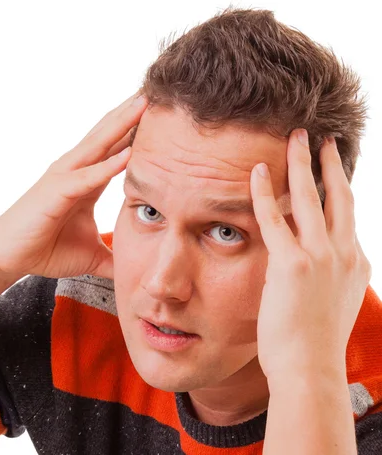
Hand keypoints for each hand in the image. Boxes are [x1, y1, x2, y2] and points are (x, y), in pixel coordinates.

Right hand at [0, 93, 147, 280]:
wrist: (8, 257)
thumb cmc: (45, 249)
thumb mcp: (92, 253)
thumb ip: (116, 255)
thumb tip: (137, 270)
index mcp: (88, 180)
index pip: (118, 149)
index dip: (139, 131)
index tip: (165, 115)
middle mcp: (76, 170)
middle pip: (110, 136)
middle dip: (133, 113)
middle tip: (160, 91)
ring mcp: (64, 177)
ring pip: (98, 145)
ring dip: (123, 125)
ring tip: (145, 103)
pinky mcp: (55, 192)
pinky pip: (87, 177)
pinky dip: (108, 166)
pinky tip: (129, 154)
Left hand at [251, 129, 371, 379]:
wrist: (310, 370)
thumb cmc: (314, 343)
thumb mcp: (330, 303)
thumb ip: (324, 277)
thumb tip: (310, 267)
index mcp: (355, 262)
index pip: (345, 215)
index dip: (338, 187)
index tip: (331, 168)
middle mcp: (344, 253)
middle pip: (338, 195)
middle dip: (328, 162)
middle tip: (320, 137)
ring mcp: (321, 257)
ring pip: (312, 196)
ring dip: (301, 163)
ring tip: (295, 137)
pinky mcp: (293, 265)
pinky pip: (275, 218)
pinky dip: (265, 192)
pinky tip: (258, 171)